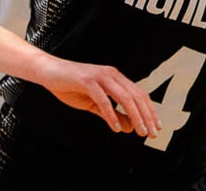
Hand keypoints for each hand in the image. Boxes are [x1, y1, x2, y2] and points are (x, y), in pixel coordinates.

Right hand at [37, 55, 160, 137]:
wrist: (50, 72)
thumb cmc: (72, 86)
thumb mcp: (95, 104)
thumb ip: (113, 114)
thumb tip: (130, 126)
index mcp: (115, 77)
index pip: (139, 94)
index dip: (149, 110)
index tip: (156, 126)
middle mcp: (111, 74)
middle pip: (135, 95)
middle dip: (146, 115)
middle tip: (151, 132)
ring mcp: (99, 76)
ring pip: (124, 96)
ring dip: (134, 115)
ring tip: (139, 131)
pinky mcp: (87, 80)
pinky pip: (103, 99)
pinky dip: (111, 114)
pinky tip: (115, 127)